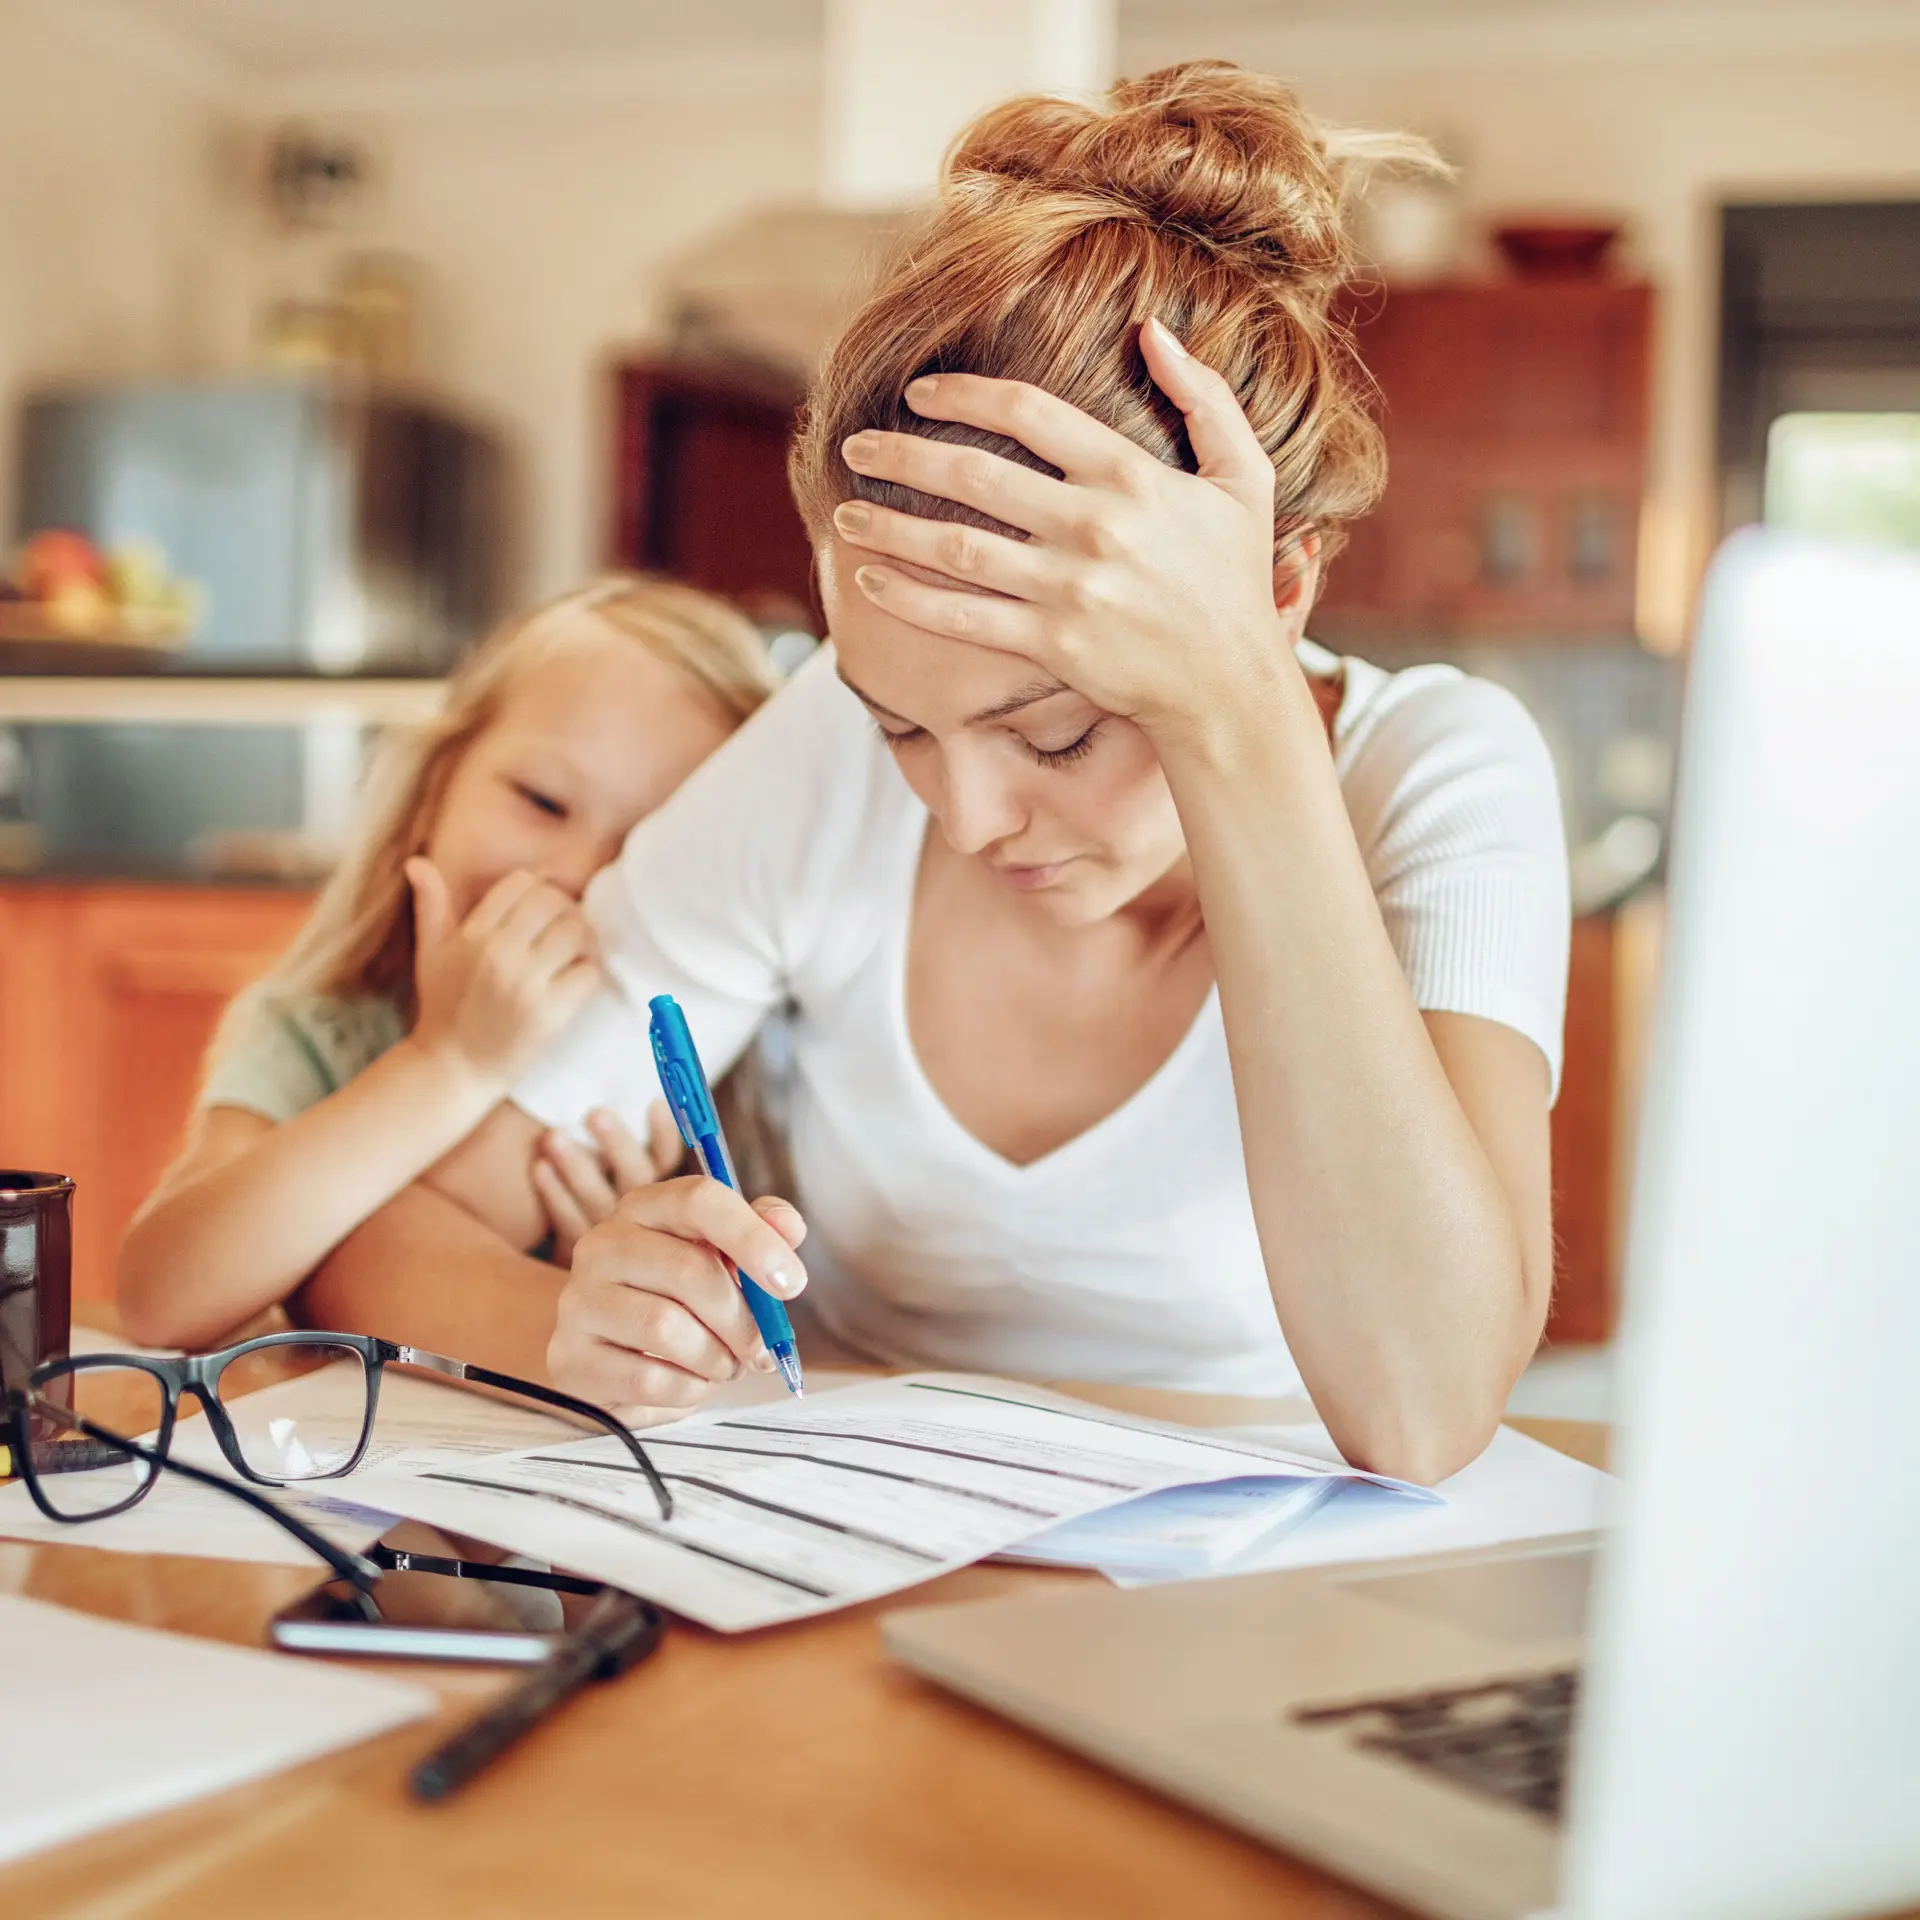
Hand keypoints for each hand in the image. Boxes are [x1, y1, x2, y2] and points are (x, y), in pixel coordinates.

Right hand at [406, 861, 602, 1095]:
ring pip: (576, 933)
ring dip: (583, 942)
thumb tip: (417, 862)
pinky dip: (588, 976)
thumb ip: (431, 906)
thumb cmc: (443, 1009)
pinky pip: (588, 974)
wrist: (452, 1068)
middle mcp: (498, 953)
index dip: (539, 892)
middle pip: (555, 902)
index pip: (523, 883)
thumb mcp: (430, 954)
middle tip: (564, 933)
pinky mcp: (549, 1014)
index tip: (542, 913)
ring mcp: (525, 984)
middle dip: (566, 912)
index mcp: (472, 935)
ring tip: (574, 956)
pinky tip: (575, 984)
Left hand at [533, 1104, 685, 1266]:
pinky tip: (541, 1170)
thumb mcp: (650, 1198)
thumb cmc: (639, 1236)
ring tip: (553, 1137)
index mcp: (669, 1203)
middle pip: (635, 1180)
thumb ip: (652, 1164)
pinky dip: (555, 1196)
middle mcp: (645, 1222)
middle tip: (595, 1114)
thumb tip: (656, 1103)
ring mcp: (614, 1240)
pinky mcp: (585, 1260)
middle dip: (615, 1144)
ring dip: (576, 1166)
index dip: (663, 1134)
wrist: (617, 1300)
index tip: (654, 1104)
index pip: (670, 1163)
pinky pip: (570, 1224)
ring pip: (598, 1201)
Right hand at [548, 1177, 808, 1420]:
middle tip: (762, 1348)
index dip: (753, 1238)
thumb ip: (762, 1234)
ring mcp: (579, 1300)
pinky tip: (691, 1381)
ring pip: (667, 1328)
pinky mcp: (570, 1357)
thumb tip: (788, 1226)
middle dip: (743, 1320)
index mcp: (646, 1207)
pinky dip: (688, 1389)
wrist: (610, 1350)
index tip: (792, 1284)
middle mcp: (603, 1244)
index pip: (699, 1200)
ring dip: (716, 1358)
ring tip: (724, 1364)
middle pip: (690, 1271)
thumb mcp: (723, 1258)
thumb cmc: (679, 1298)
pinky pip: (647, 1379)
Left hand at [831, 317, 1312, 747]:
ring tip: (844, 515)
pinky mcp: (1050, 645)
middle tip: (856, 447)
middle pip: (974, 474)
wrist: (1230, 686)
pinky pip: (962, 617)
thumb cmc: (1234, 579)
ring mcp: (1068, 589)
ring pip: (955, 547)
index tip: (918, 392)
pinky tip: (869, 580)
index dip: (963, 394)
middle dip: (903, 455)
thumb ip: (1204, 398)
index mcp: (1131, 475)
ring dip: (889, 527)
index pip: (1028, 412)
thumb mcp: (1244, 478)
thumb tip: (1152, 330)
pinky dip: (909, 599)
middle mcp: (1092, 527)